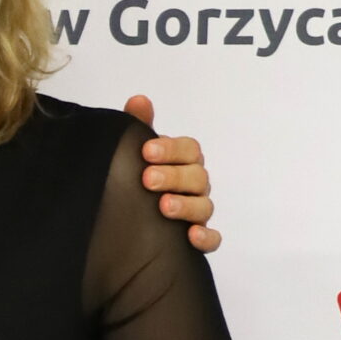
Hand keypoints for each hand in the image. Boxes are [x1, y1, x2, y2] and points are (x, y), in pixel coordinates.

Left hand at [124, 93, 219, 251]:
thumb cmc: (140, 179)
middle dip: (173, 176)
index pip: (189, 149)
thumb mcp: (136, 154)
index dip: (170, 149)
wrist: (127, 223)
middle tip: (147, 180)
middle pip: (197, 176)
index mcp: (183, 162)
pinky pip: (213, 238)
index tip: (146, 152)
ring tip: (164, 206)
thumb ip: (139, 128)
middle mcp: (194, 185)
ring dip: (186, 205)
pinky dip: (206, 237)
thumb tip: (139, 101)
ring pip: (204, 206)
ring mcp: (198, 212)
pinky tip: (191, 236)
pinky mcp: (199, 238)